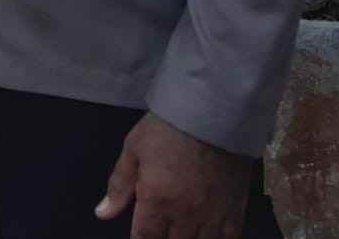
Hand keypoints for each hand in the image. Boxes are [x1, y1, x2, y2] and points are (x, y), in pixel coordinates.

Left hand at [96, 112, 253, 237]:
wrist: (212, 112)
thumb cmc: (167, 128)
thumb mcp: (134, 150)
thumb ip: (119, 186)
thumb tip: (102, 214)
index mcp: (157, 201)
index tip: (139, 236)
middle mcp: (185, 215)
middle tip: (159, 228)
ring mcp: (213, 216)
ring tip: (180, 231)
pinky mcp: (236, 209)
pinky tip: (207, 234)